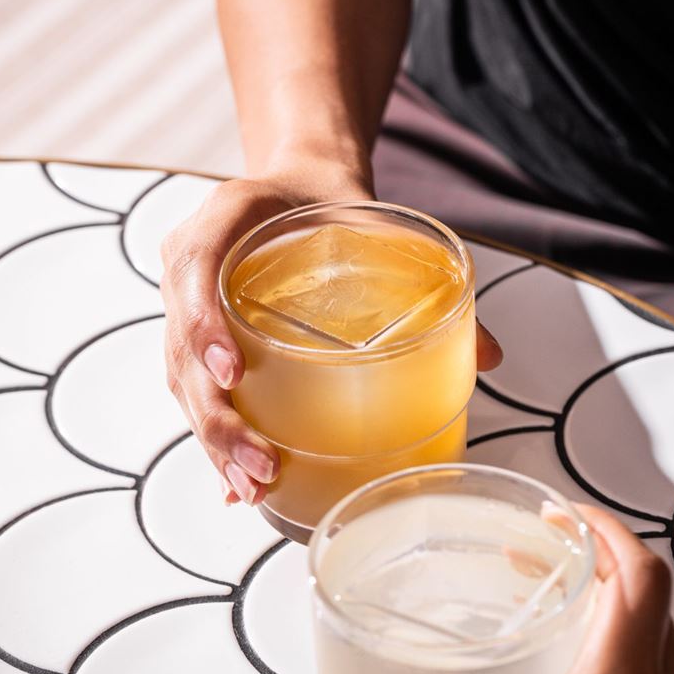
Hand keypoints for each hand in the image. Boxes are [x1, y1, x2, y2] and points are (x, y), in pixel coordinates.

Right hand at [160, 163, 502, 503]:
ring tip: (251, 487)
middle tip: (260, 465)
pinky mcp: (200, 335)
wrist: (301, 185)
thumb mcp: (375, 223)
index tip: (232, 370)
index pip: (193, 267)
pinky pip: (193, 388)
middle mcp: (190, 264)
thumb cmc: (332, 202)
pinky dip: (214, 435)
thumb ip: (428, 279)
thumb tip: (493, 355)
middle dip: (215, 414)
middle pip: (180, 346)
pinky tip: (234, 485)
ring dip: (213, 438)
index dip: (204, 322)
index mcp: (222, 218)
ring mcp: (188, 303)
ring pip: (181, 378)